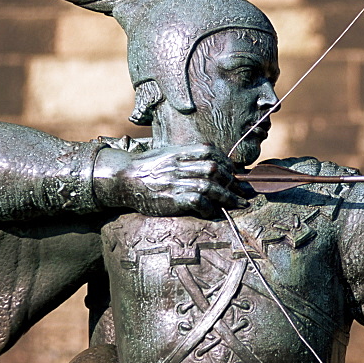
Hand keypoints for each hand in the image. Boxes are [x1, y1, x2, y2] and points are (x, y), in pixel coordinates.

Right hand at [94, 144, 251, 216]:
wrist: (122, 179)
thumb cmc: (146, 168)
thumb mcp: (166, 154)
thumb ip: (186, 155)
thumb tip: (210, 161)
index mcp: (179, 152)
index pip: (210, 151)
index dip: (226, 162)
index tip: (234, 171)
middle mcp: (179, 165)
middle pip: (214, 169)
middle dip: (232, 181)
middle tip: (241, 190)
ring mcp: (176, 182)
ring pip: (210, 186)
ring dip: (228, 196)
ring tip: (238, 204)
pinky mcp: (171, 199)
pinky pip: (197, 201)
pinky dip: (208, 206)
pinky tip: (212, 211)